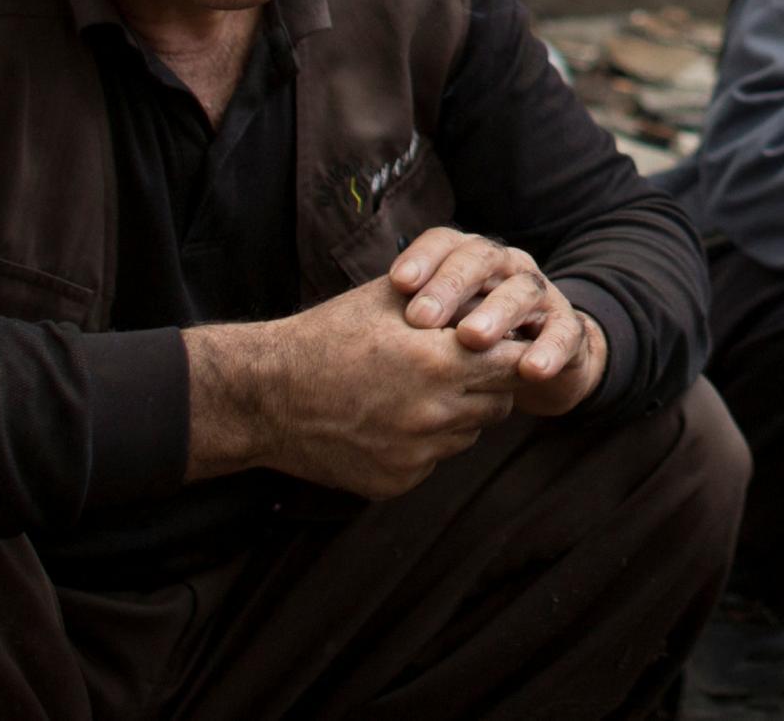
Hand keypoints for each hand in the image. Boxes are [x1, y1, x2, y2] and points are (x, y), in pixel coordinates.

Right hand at [184, 278, 524, 497]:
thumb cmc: (329, 335)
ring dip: (457, 414)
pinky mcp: (396, 482)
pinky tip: (388, 419)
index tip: (506, 343)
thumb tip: (498, 302)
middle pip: (500, 404)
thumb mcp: (391, 301)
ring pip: (467, 434)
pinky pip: (432, 460)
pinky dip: (423, 442)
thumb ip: (452, 302)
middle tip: (463, 365)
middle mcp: (435, 415)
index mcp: (440, 363)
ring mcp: (416, 455)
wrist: (267, 396)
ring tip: (416, 389)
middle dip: (489, 384)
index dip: (514, 351)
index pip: (516, 363)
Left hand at [391, 228, 604, 416]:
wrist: (542, 358)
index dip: (422, 258)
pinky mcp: (568, 327)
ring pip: (522, 290)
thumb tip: (356, 330)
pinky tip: (530, 369)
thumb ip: (413, 316)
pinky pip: (562, 333)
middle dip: (451, 285)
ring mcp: (540, 294)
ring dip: (496, 312)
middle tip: (422, 317)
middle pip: (480, 259)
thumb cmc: (474, 338)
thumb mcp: (443, 323)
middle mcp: (506, 267)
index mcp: (470, 258)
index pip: (445, 242)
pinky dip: (547, 350)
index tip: (397, 283)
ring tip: (471, 338)